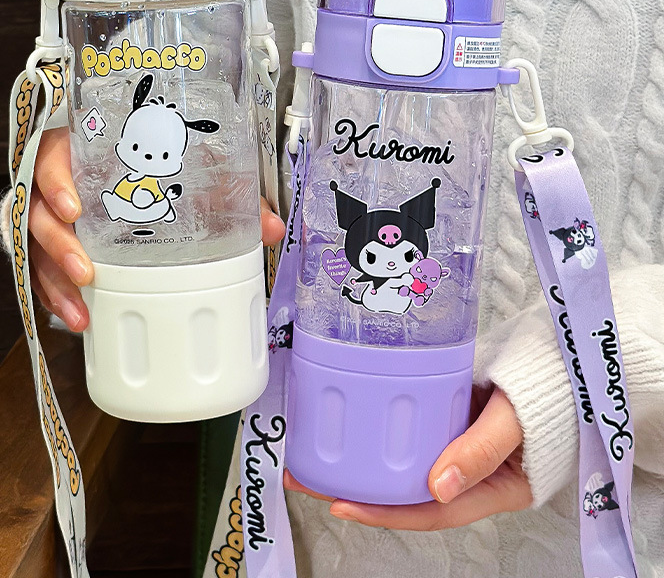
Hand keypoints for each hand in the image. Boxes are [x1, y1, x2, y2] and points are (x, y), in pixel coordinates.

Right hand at [28, 128, 285, 331]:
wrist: (131, 149)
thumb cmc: (154, 155)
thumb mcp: (186, 164)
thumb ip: (227, 191)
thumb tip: (271, 229)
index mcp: (80, 149)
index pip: (51, 158)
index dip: (54, 181)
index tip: (72, 208)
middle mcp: (56, 182)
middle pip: (36, 211)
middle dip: (58, 245)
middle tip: (87, 271)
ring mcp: (49, 214)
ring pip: (35, 247)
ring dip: (55, 279)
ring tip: (81, 309)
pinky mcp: (50, 242)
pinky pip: (41, 269)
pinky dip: (56, 295)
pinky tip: (77, 318)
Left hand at [284, 386, 531, 529]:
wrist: (564, 357)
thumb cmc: (550, 393)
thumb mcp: (517, 423)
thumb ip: (481, 451)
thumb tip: (436, 487)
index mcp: (489, 488)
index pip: (428, 511)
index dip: (383, 513)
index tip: (340, 504)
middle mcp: (468, 471)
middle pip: (407, 490)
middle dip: (358, 488)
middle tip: (306, 478)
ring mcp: (457, 442)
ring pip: (406, 460)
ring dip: (365, 458)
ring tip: (317, 452)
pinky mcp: (451, 415)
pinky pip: (413, 428)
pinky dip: (385, 429)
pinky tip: (355, 421)